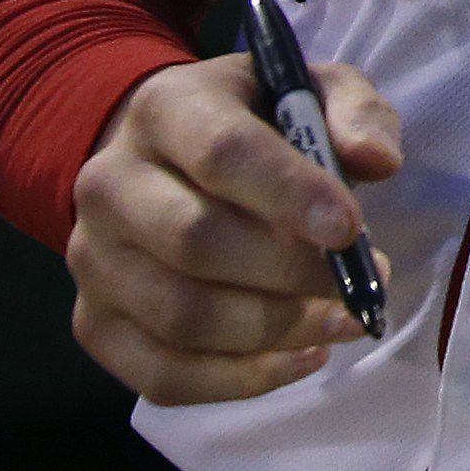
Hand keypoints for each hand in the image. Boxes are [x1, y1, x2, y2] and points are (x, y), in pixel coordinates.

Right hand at [69, 53, 398, 405]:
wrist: (169, 157)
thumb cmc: (255, 123)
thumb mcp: (313, 90)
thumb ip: (354, 114)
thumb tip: (378, 162)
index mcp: (164, 108)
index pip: (222, 153)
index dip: (289, 195)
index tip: (350, 230)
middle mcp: (109, 185)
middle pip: (196, 242)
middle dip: (292, 273)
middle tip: (364, 282)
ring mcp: (92, 261)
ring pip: (180, 317)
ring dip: (276, 331)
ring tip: (345, 322)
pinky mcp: (93, 323)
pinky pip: (160, 374)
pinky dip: (239, 380)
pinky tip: (302, 359)